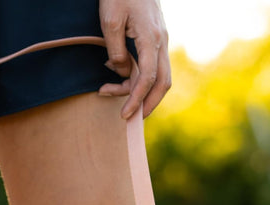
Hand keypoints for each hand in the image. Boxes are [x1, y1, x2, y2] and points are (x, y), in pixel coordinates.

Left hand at [97, 0, 171, 118]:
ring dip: (136, 90)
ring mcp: (160, 40)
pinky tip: (115, 75)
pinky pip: (151, 66)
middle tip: (127, 117)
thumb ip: (117, 51)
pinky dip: (136, 77)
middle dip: (147, 104)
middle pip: (162, 83)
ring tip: (107, 90)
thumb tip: (123, 72)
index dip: (136, 100)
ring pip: (158, 76)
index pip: (148, 78)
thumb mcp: (110, 21)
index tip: (123, 115)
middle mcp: (161, 41)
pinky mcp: (154, 39)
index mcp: (151, 38)